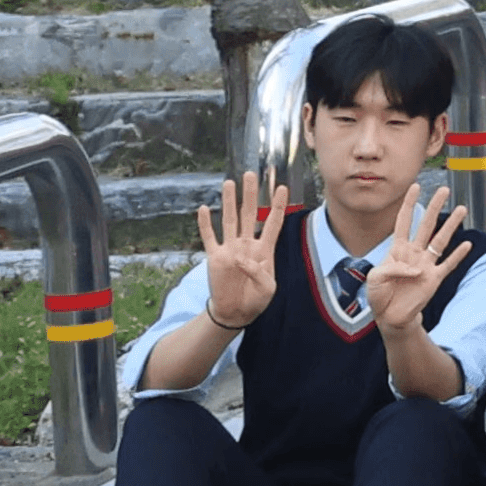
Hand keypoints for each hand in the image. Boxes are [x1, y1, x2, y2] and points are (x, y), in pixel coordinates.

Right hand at [194, 170, 288, 332]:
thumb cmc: (257, 299)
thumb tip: (242, 259)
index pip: (274, 222)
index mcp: (265, 249)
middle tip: (252, 174)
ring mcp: (230, 248)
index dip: (278, 205)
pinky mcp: (215, 257)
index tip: (282, 187)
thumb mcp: (268, 288)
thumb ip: (260, 273)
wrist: (236, 312)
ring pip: (230, 220)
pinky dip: (205, 224)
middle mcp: (247, 244)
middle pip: (250, 214)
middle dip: (251, 194)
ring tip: (230, 183)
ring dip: (229, 202)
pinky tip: (203, 209)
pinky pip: (209, 238)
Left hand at [363, 185, 474, 334]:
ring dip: (451, 225)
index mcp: (397, 249)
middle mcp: (414, 253)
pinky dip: (458, 255)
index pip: (404, 221)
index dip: (409, 204)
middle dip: (434, 207)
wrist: (390, 316)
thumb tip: (415, 268)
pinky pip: (448, 264)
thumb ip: (391, 268)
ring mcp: (426, 264)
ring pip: (441, 240)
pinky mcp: (434, 278)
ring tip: (462, 209)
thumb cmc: (379, 295)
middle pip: (426, 225)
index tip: (415, 187)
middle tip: (444, 190)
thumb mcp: (375, 278)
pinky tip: (467, 243)